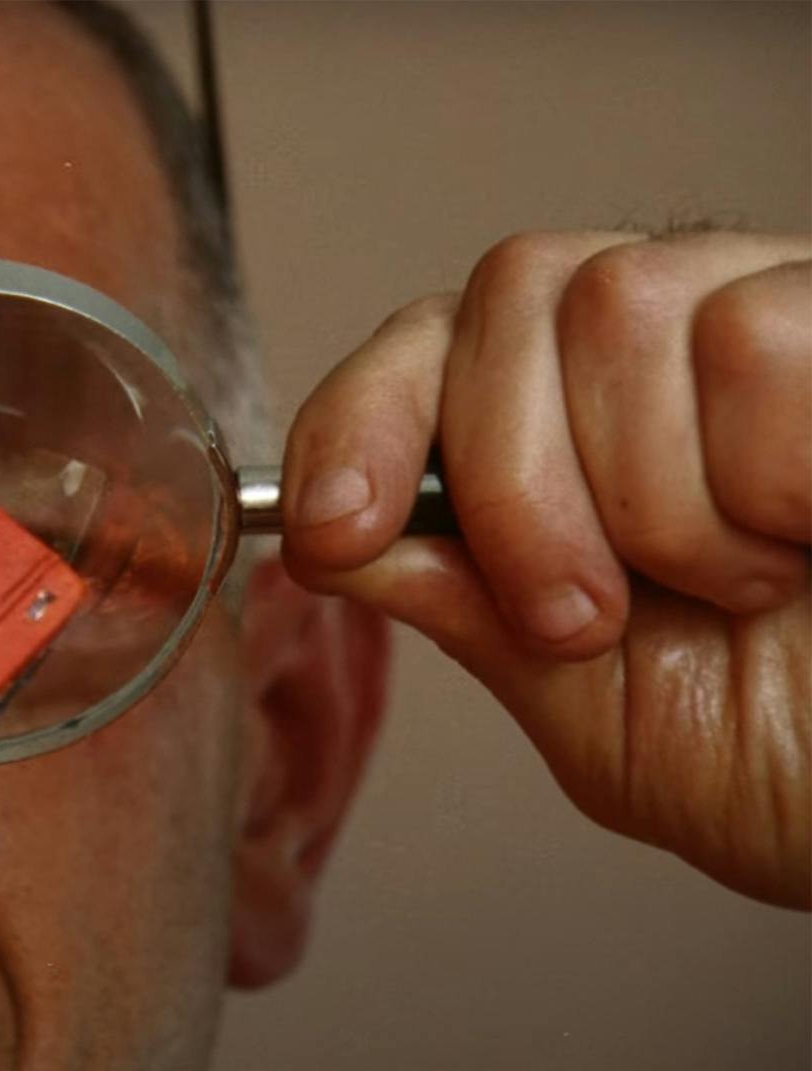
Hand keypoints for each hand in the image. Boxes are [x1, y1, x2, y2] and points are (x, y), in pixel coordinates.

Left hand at [281, 231, 809, 907]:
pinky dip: (771, 472)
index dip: (359, 421)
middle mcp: (659, 338)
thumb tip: (325, 537)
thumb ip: (462, 605)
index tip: (332, 530)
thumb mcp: (585, 704)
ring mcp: (764, 307)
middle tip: (585, 616)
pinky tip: (810, 535)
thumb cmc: (780, 755)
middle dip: (512, 486)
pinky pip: (756, 336)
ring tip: (738, 586)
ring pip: (620, 304)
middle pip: (507, 298)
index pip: (423, 344)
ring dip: (656, 499)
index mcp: (570, 418)